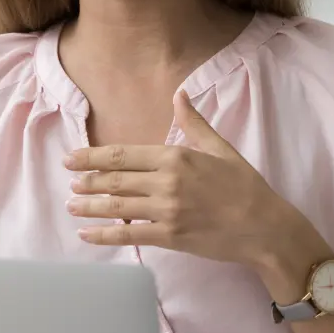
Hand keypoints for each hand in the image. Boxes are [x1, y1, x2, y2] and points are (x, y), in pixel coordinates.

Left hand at [64, 90, 328, 286]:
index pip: (123, 155)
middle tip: (68, 182)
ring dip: (90, 206)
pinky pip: (130, 235)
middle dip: (87, 180)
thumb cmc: (245, 186)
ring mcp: (167, 211)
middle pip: (115, 179)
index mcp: (176, 156)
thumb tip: (179, 94)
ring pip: (117, 207)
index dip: (93, 157)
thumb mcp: (221, 148)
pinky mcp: (171, 237)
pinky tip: (87, 235)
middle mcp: (167, 182)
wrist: (265, 227)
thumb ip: (194, 123)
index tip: (72, 159)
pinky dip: (104, 235)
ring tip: (71, 206)